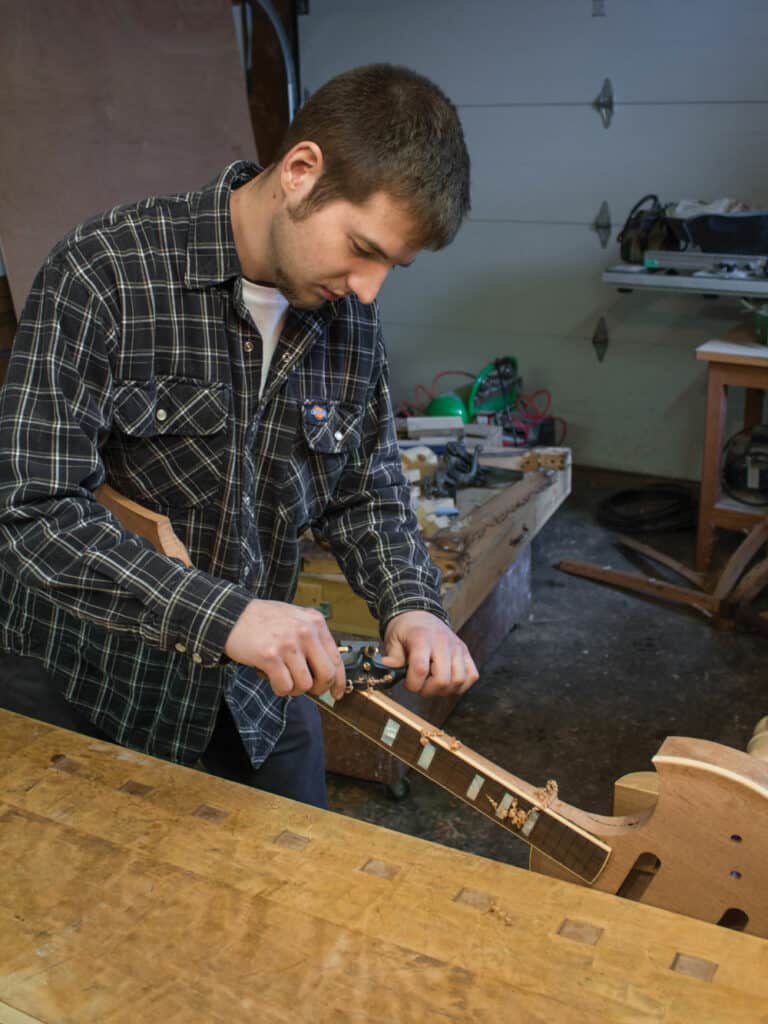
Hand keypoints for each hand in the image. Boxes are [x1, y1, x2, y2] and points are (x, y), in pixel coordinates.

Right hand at [224, 599, 345, 698]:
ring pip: (305, 685)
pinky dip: (279, 689)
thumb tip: (326, 671)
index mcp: (315, 622)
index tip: (337, 693)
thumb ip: (312, 638)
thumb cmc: (264, 620)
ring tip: (283, 678)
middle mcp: (305, 632)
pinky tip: (271, 678)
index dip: (339, 681)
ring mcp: (288, 644)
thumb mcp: (295, 618)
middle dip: (318, 688)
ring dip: (294, 689)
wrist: (233, 615)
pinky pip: (284, 686)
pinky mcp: (271, 656)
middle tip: (308, 689)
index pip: (336, 659)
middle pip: (326, 675)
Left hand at [380, 610, 478, 698]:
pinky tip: (447, 681)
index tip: (407, 683)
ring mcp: (457, 647)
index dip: (412, 684)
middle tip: (420, 685)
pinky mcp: (465, 652)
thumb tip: (387, 674)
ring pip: (459, 680)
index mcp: (421, 638)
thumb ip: (392, 659)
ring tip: (433, 682)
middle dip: (428, 690)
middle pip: (442, 679)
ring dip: (444, 689)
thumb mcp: (392, 640)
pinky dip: (460, 684)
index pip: (420, 669)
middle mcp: (443, 642)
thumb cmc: (405, 630)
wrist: (419, 614)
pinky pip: (472, 675)